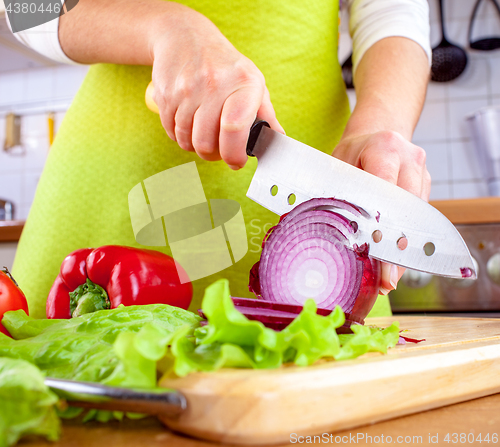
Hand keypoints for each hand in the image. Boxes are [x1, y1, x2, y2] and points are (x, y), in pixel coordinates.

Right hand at [150, 8, 282, 169]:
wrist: (184, 37)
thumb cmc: (224, 65)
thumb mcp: (252, 82)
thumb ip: (265, 114)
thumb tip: (277, 141)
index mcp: (242, 84)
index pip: (234, 129)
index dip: (234, 154)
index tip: (236, 161)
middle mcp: (213, 85)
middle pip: (206, 142)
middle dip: (213, 155)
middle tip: (219, 149)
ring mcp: (186, 90)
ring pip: (186, 141)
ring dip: (195, 146)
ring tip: (204, 134)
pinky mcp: (165, 94)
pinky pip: (171, 132)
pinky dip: (180, 136)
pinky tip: (188, 123)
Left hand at [333, 130, 430, 294]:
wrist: (377, 133)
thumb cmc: (351, 152)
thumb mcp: (336, 166)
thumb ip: (337, 194)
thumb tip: (326, 234)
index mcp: (385, 149)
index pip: (386, 193)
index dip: (382, 228)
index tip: (378, 256)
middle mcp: (410, 160)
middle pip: (407, 212)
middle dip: (397, 250)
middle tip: (387, 280)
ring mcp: (422, 173)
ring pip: (417, 221)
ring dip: (404, 252)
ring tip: (389, 279)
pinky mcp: (426, 186)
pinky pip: (418, 220)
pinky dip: (407, 242)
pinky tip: (396, 264)